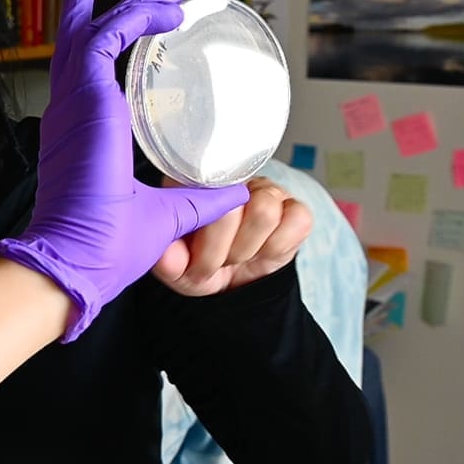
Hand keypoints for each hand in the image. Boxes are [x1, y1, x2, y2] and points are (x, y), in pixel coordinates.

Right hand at [0, 0, 249, 341]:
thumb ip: (197, 202)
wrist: (78, 258)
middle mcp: (70, 114)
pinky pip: (106, 40)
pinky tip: (165, 10)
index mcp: (80, 136)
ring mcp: (73, 104)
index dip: (112, 45)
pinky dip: (134, 19)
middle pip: (84, 45)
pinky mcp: (86, 99)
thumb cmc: (106, 247)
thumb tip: (235, 194)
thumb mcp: (164, 216)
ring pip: (94, 34)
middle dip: (116, 13)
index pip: (88, 76)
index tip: (145, 29)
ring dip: (133, 7)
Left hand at [152, 177, 310, 296]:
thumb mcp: (178, 268)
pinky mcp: (297, 209)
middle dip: (219, 249)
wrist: (234, 284)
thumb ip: (168, 259)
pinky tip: (263, 252)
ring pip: (264, 212)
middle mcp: (233, 179)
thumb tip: (166, 253)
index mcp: (196, 183)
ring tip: (235, 257)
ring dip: (246, 248)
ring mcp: (267, 190)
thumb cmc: (200, 264)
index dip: (199, 233)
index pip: (199, 189)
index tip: (193, 258)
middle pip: (231, 204)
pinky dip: (277, 247)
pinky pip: (297, 222)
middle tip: (213, 263)